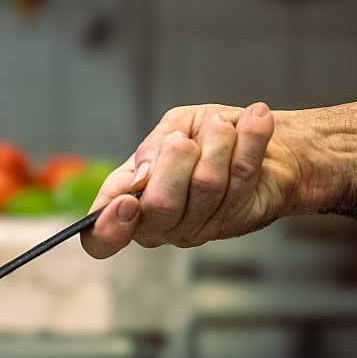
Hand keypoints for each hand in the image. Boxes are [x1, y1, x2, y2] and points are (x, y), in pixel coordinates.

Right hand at [81, 101, 297, 257]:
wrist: (256, 135)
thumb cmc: (207, 134)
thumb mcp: (173, 127)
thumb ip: (152, 148)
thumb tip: (142, 177)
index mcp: (128, 202)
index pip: (100, 239)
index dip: (107, 229)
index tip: (128, 202)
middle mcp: (160, 223)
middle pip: (161, 206)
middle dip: (176, 159)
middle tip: (186, 140)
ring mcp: (199, 226)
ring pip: (206, 185)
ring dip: (217, 141)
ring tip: (222, 126)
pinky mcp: (239, 217)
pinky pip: (242, 176)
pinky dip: (250, 137)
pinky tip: (256, 118)